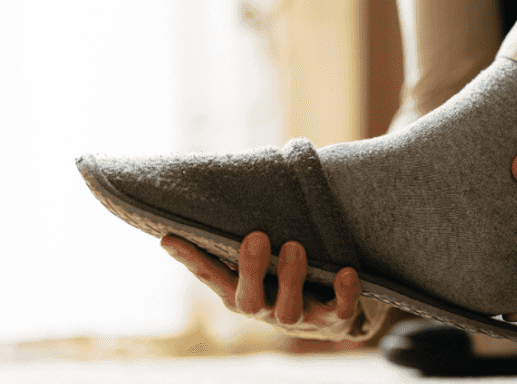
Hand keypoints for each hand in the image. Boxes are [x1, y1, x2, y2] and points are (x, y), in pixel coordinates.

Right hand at [161, 231, 388, 341]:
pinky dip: (344, 293)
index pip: (210, 276)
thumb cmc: (283, 277)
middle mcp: (265, 308)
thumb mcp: (259, 260)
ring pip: (289, 310)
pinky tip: (346, 271)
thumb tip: (210, 195)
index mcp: (240, 292)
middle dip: (250, 271)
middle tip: (256, 237)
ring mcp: (299, 316)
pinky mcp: (333, 319)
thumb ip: (237, 236)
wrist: (329, 317)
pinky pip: (339, 311)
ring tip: (295, 247)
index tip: (171, 235)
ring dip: (291, 279)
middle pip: (248, 301)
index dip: (190, 259)